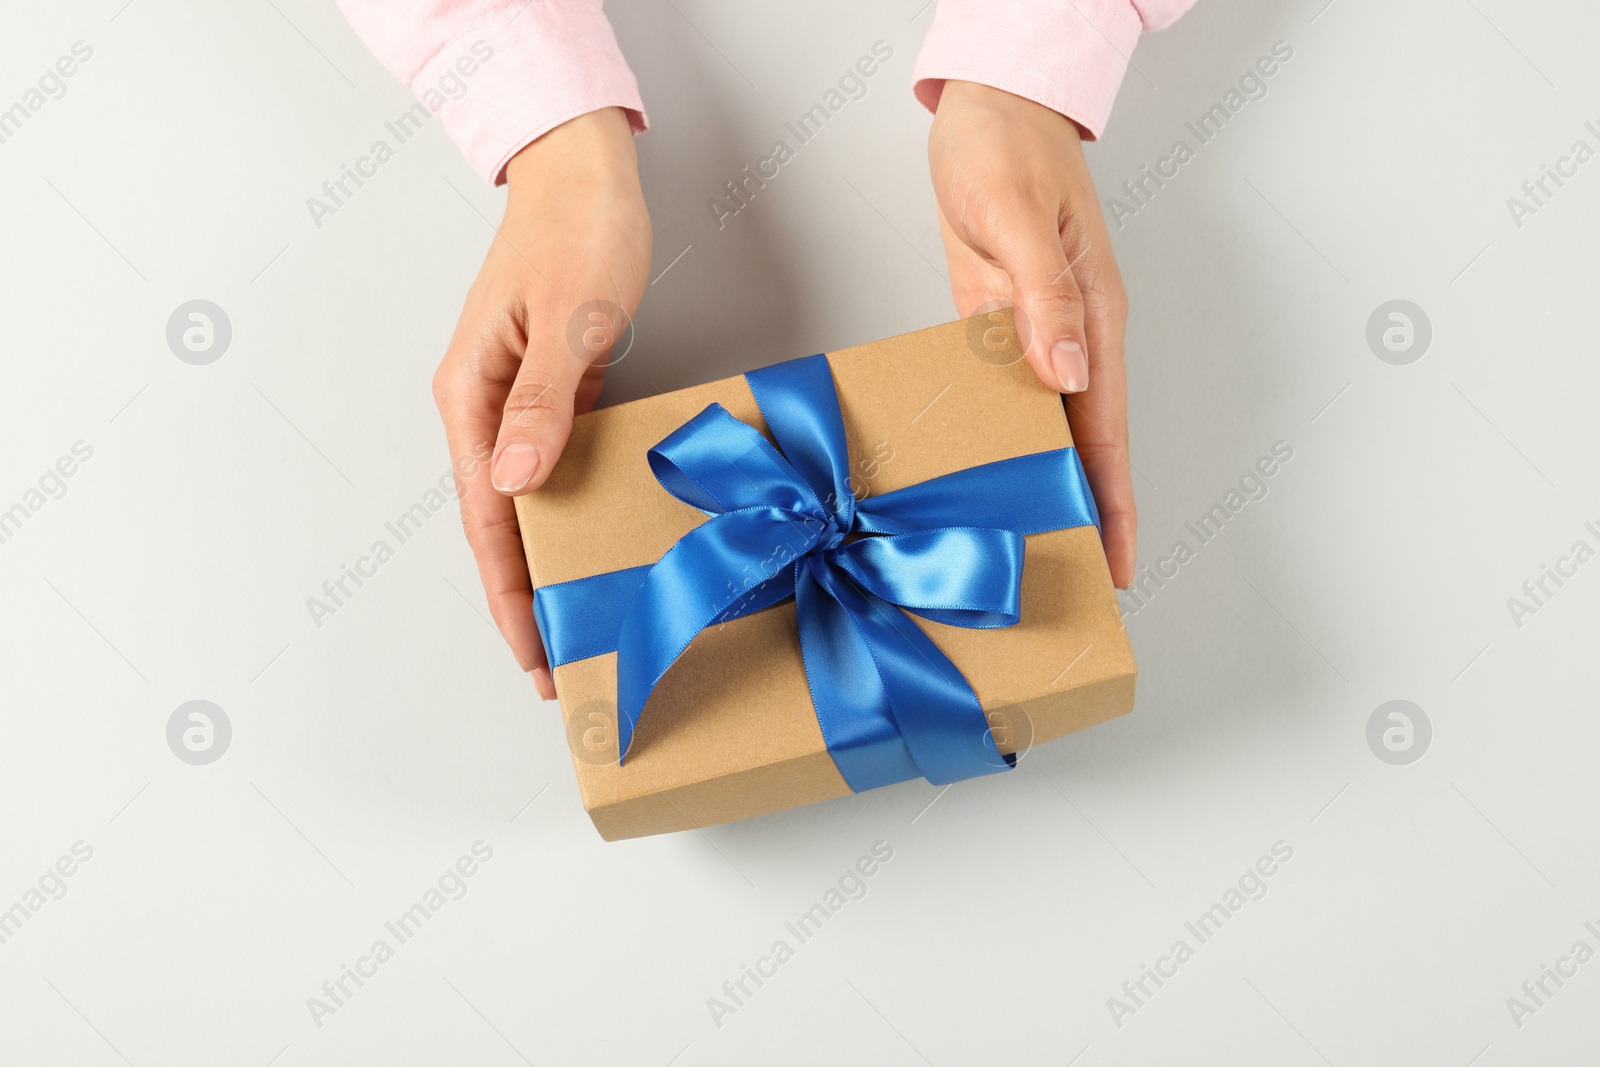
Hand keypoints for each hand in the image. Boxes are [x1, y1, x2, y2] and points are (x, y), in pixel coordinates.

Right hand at [433, 107, 651, 697]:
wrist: (585, 172)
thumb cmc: (579, 231)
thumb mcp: (570, 316)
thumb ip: (544, 400)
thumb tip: (515, 481)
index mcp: (472, 396)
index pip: (487, 520)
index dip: (509, 595)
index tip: (533, 656)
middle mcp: (485, 408)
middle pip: (500, 527)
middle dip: (526, 600)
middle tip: (562, 667)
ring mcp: (518, 403)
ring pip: (528, 507)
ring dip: (549, 565)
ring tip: (579, 623)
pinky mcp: (553, 394)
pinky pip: (557, 473)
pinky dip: (573, 517)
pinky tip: (599, 547)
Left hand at [928, 80, 1135, 587]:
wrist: (988, 107)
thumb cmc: (1009, 147)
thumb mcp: (1021, 217)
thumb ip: (1046, 297)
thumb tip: (1068, 372)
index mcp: (1094, 319)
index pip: (1106, 432)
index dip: (1112, 502)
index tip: (1115, 563)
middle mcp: (1070, 339)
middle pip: (1082, 445)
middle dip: (1080, 514)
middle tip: (1064, 583)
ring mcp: (1033, 336)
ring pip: (1042, 429)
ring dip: (1035, 484)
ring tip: (1019, 549)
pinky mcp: (994, 325)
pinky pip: (999, 396)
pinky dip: (992, 437)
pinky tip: (974, 474)